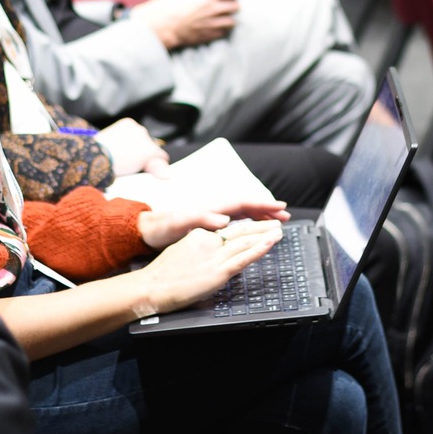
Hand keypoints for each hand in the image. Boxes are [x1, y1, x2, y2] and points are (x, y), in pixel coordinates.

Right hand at [94, 118, 169, 176]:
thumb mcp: (107, 143)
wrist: (95, 156)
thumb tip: (121, 153)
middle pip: (147, 143)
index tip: (124, 156)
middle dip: (140, 153)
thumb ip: (119, 144)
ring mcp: (145, 139)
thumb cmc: (94, 152)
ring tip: (132, 167)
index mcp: (128, 124)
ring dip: (146, 160)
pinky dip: (159, 166)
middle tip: (127, 163)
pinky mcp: (149, 151)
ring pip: (152, 151)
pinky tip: (151, 170)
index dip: (133, 148)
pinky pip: (161, 158)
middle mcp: (139, 128)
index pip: (138, 137)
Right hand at [129, 0, 244, 50]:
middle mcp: (214, 9)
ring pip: (233, 20)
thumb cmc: (170, 2)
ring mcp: (213, 24)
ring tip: (217, 12)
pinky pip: (224, 32)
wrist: (159, 25)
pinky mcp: (209, 36)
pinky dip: (221, 27)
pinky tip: (212, 22)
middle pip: (237, 5)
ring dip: (228, 15)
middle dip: (232, 1)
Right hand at [135, 223, 284, 313]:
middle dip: (260, 227)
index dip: (245, 227)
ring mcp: (215, 256)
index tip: (257, 226)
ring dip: (265, 235)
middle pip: (240, 231)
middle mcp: (209, 242)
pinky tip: (270, 243)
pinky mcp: (219, 271)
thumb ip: (198, 249)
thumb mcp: (180, 252)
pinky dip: (260, 249)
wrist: (152, 286)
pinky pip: (244, 258)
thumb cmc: (161, 275)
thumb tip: (209, 254)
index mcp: (199, 235)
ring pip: (246, 242)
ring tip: (279, 230)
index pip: (227, 230)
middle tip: (276, 222)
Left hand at [138, 199, 288, 249]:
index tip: (279, 207)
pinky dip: (248, 223)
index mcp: (211, 208)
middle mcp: (214, 210)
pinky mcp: (208, 226)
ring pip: (242, 214)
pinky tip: (253, 229)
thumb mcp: (179, 224)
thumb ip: (201, 220)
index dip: (261, 204)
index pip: (242, 203)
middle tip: (285, 215)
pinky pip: (235, 222)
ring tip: (276, 221)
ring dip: (259, 216)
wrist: (147, 230)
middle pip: (246, 206)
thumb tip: (225, 220)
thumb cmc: (162, 228)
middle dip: (266, 209)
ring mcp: (212, 217)